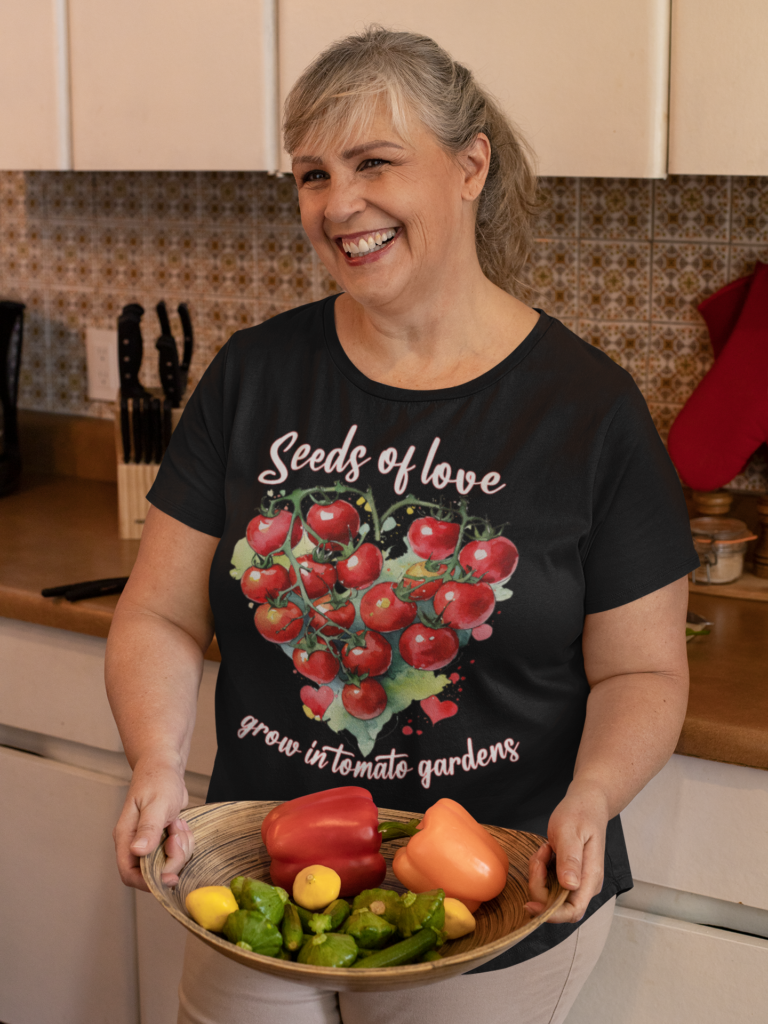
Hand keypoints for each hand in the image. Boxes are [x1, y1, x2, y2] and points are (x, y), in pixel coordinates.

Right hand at [113, 756, 194, 890]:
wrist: (165, 767)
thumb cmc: (157, 780)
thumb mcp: (156, 804)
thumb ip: (149, 828)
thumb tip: (137, 850)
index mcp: (126, 837)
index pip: (129, 874)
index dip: (149, 882)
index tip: (170, 878)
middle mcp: (135, 843)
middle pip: (153, 872)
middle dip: (172, 858)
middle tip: (177, 834)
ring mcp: (149, 842)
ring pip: (168, 863)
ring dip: (181, 847)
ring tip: (177, 823)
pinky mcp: (162, 839)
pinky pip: (177, 852)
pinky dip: (185, 842)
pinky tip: (180, 823)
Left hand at [524, 779, 608, 923]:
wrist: (587, 804)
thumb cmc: (581, 814)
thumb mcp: (571, 833)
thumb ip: (570, 859)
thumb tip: (570, 886)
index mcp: (590, 878)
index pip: (573, 911)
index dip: (551, 914)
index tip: (531, 905)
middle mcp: (585, 885)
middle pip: (556, 904)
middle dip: (539, 884)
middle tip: (540, 854)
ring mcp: (576, 882)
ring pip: (549, 893)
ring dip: (539, 874)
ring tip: (545, 848)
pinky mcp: (567, 876)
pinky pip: (548, 882)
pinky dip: (541, 869)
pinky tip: (546, 850)